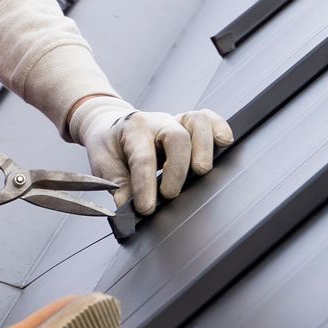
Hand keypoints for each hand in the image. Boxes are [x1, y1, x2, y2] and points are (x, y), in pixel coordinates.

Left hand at [73, 98, 232, 215]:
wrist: (109, 123)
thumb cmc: (110, 145)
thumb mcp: (104, 165)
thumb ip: (118, 186)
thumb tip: (127, 209)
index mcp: (132, 131)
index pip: (142, 158)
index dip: (145, 186)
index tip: (146, 208)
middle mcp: (157, 121)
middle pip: (176, 138)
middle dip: (177, 169)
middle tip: (170, 195)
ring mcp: (175, 120)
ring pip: (197, 122)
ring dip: (204, 147)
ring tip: (201, 171)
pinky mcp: (188, 123)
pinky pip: (210, 118)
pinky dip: (219, 130)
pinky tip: (223, 145)